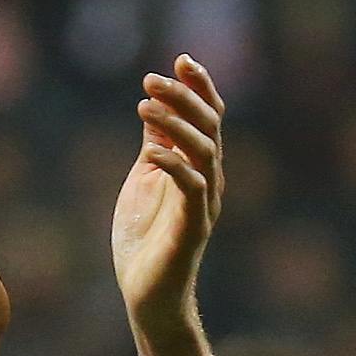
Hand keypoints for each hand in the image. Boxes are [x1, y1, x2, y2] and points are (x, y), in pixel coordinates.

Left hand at [112, 57, 225, 323]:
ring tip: (146, 105)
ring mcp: (203, 204)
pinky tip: (150, 150)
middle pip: (209, 126)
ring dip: (177, 124)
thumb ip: (156, 144)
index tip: (181, 59)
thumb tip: (154, 105)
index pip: (209, 117)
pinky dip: (174, 164)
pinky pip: (192, 188)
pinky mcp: (192, 228)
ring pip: (205, 151)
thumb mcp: (145, 179)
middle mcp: (208, 181)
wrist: (148, 296)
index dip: (199, 86)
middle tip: (152, 78)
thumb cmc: (146, 240)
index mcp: (198, 167)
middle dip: (184, 97)